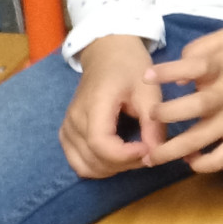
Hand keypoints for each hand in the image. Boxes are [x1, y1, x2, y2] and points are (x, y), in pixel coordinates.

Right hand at [61, 35, 161, 177]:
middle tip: (148, 150)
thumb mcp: (149, 91)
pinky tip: (119, 156)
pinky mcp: (66, 134)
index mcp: (94, 104)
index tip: (148, 148)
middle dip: (125, 164)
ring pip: (85, 167)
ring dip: (113, 169)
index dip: (126, 155)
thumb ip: (153, 124)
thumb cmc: (130, 68)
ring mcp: (67, 129)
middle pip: (93, 160)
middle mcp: (74, 120)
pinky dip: (99, 167)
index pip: (100, 144)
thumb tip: (155, 155)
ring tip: (136, 153)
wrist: (107, 54)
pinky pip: (79, 163)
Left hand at [143, 27, 222, 174]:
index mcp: (221, 66)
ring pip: (201, 139)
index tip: (146, 77)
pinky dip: (204, 164)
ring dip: (172, 151)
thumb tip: (177, 78)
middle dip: (165, 115)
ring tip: (151, 157)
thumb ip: (199, 49)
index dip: (165, 72)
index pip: (190, 67)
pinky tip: (190, 160)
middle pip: (192, 108)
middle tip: (150, 118)